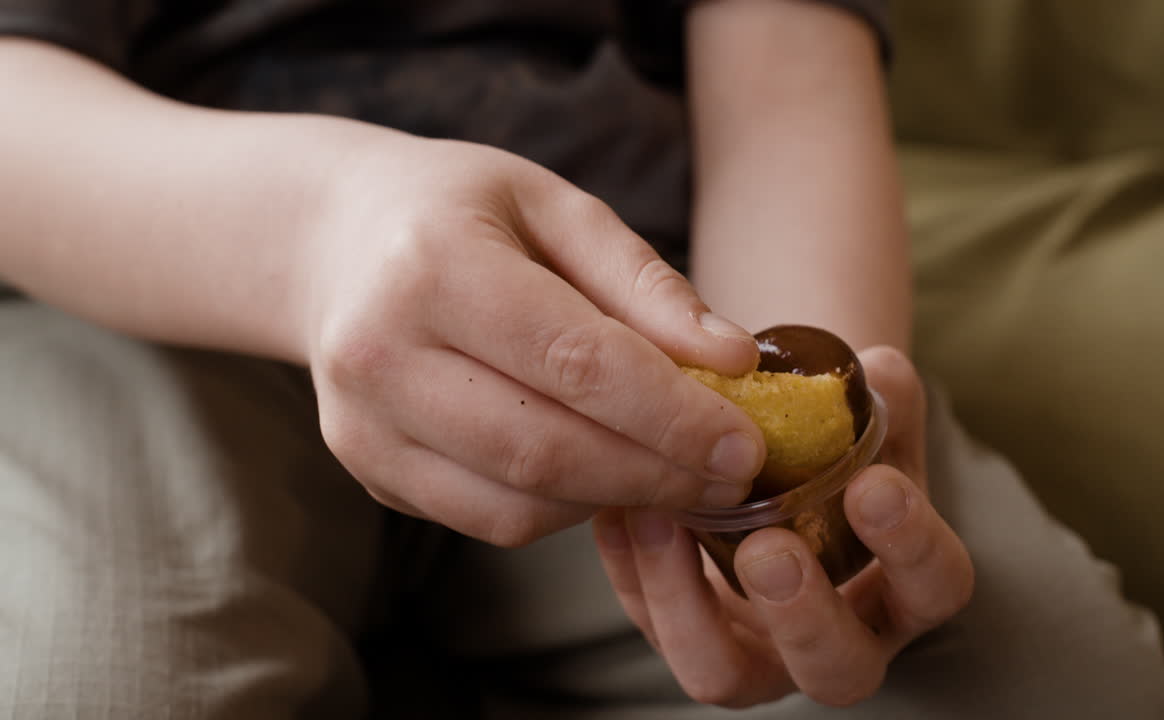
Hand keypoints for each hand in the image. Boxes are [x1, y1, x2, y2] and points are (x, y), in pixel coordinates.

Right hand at [302, 137, 765, 545]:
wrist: (334, 242)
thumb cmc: (461, 212)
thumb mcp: (557, 207)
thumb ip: (645, 284)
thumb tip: (733, 362)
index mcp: (433, 264)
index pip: (575, 361)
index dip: (672, 415)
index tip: (746, 445)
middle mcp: (380, 352)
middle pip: (547, 449)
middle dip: (658, 475)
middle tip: (732, 478)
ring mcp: (361, 424)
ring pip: (518, 505)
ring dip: (615, 500)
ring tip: (676, 473)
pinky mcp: (367, 470)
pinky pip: (488, 521)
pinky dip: (563, 510)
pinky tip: (604, 473)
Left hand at [592, 347, 973, 706]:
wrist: (774, 472)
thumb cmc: (836, 453)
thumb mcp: (865, 420)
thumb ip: (877, 396)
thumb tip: (870, 371)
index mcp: (904, 586)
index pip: (935, 586)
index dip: (910, 545)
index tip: (872, 486)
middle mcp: (839, 640)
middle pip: (838, 669)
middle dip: (802, 612)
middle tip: (769, 549)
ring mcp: (757, 653)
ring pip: (722, 673)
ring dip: (688, 600)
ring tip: (663, 518)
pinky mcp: (687, 639)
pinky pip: (652, 624)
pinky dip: (631, 568)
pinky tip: (618, 508)